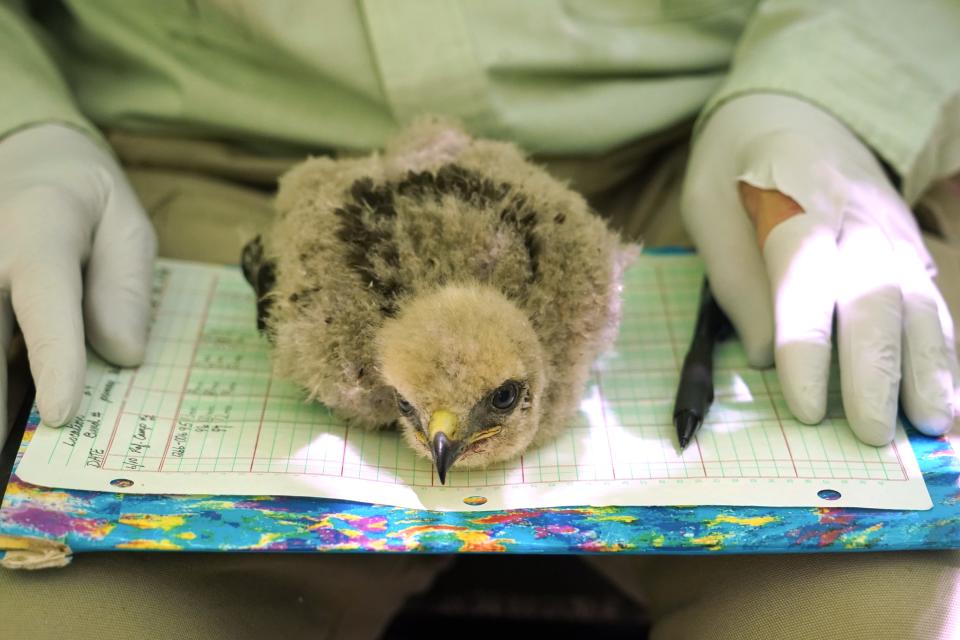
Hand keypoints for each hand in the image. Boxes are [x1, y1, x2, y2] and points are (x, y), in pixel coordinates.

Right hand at [0, 124, 155, 443]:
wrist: (26, 158)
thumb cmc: (85, 199)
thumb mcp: (127, 226)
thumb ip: (125, 287)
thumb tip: (123, 354)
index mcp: (38, 229)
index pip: (45, 300)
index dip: (54, 360)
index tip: (61, 414)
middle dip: (3, 394)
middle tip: (19, 450)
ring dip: (2, 385)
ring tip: (16, 437)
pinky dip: (3, 368)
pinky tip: (18, 402)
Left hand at [682, 94, 956, 444]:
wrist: (796, 110)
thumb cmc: (738, 167)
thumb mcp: (707, 204)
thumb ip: (733, 274)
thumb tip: (762, 356)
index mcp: (800, 202)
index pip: (808, 281)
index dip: (809, 348)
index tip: (808, 407)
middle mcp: (859, 220)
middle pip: (875, 299)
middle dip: (877, 372)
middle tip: (872, 436)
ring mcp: (893, 234)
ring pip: (919, 304)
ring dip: (928, 369)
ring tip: (930, 429)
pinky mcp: (908, 249)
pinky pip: (931, 303)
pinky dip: (941, 352)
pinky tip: (943, 398)